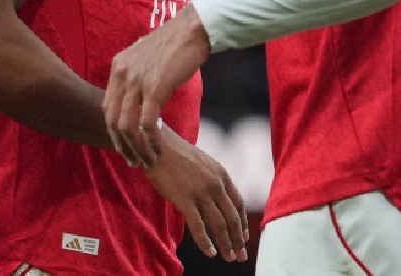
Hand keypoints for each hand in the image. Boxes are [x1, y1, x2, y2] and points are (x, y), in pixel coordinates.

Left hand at [105, 5, 211, 166]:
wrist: (193, 30)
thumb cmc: (175, 46)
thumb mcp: (146, 60)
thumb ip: (136, 78)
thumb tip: (137, 101)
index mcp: (117, 67)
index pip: (107, 107)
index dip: (114, 132)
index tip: (125, 147)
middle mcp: (122, 74)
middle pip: (112, 120)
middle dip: (122, 145)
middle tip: (133, 161)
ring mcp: (137, 80)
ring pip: (127, 125)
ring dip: (136, 148)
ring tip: (147, 160)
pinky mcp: (155, 87)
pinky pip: (147, 123)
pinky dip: (151, 141)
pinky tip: (158, 149)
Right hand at [143, 128, 248, 262]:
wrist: (156, 144)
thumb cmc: (175, 153)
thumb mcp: (202, 162)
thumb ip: (212, 179)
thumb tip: (216, 199)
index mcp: (222, 174)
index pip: (238, 204)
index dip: (243, 223)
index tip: (244, 237)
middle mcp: (216, 185)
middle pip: (232, 218)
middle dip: (238, 240)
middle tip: (241, 256)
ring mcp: (201, 193)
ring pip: (219, 225)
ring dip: (226, 244)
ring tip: (229, 257)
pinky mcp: (185, 200)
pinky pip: (199, 227)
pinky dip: (206, 242)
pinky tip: (211, 253)